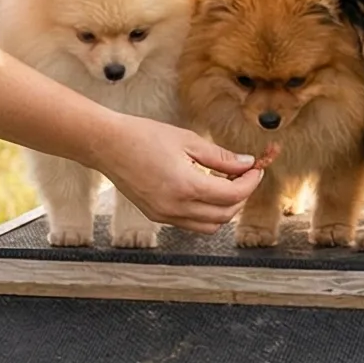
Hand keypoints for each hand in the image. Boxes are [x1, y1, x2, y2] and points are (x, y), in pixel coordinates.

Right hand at [93, 118, 266, 233]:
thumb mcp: (188, 140)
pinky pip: (191, 223)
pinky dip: (205, 212)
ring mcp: (165, 215)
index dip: (250, 182)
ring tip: (225, 184)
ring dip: (224, 208)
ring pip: (210, 226)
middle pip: (225, 214)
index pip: (233, 195)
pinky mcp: (156, 216)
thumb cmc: (144, 136)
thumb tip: (247, 164)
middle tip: (243, 174)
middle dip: (240, 196)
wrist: (107, 145)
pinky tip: (203, 190)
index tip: (256, 169)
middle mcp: (176, 207)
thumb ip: (220, 156)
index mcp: (187, 186)